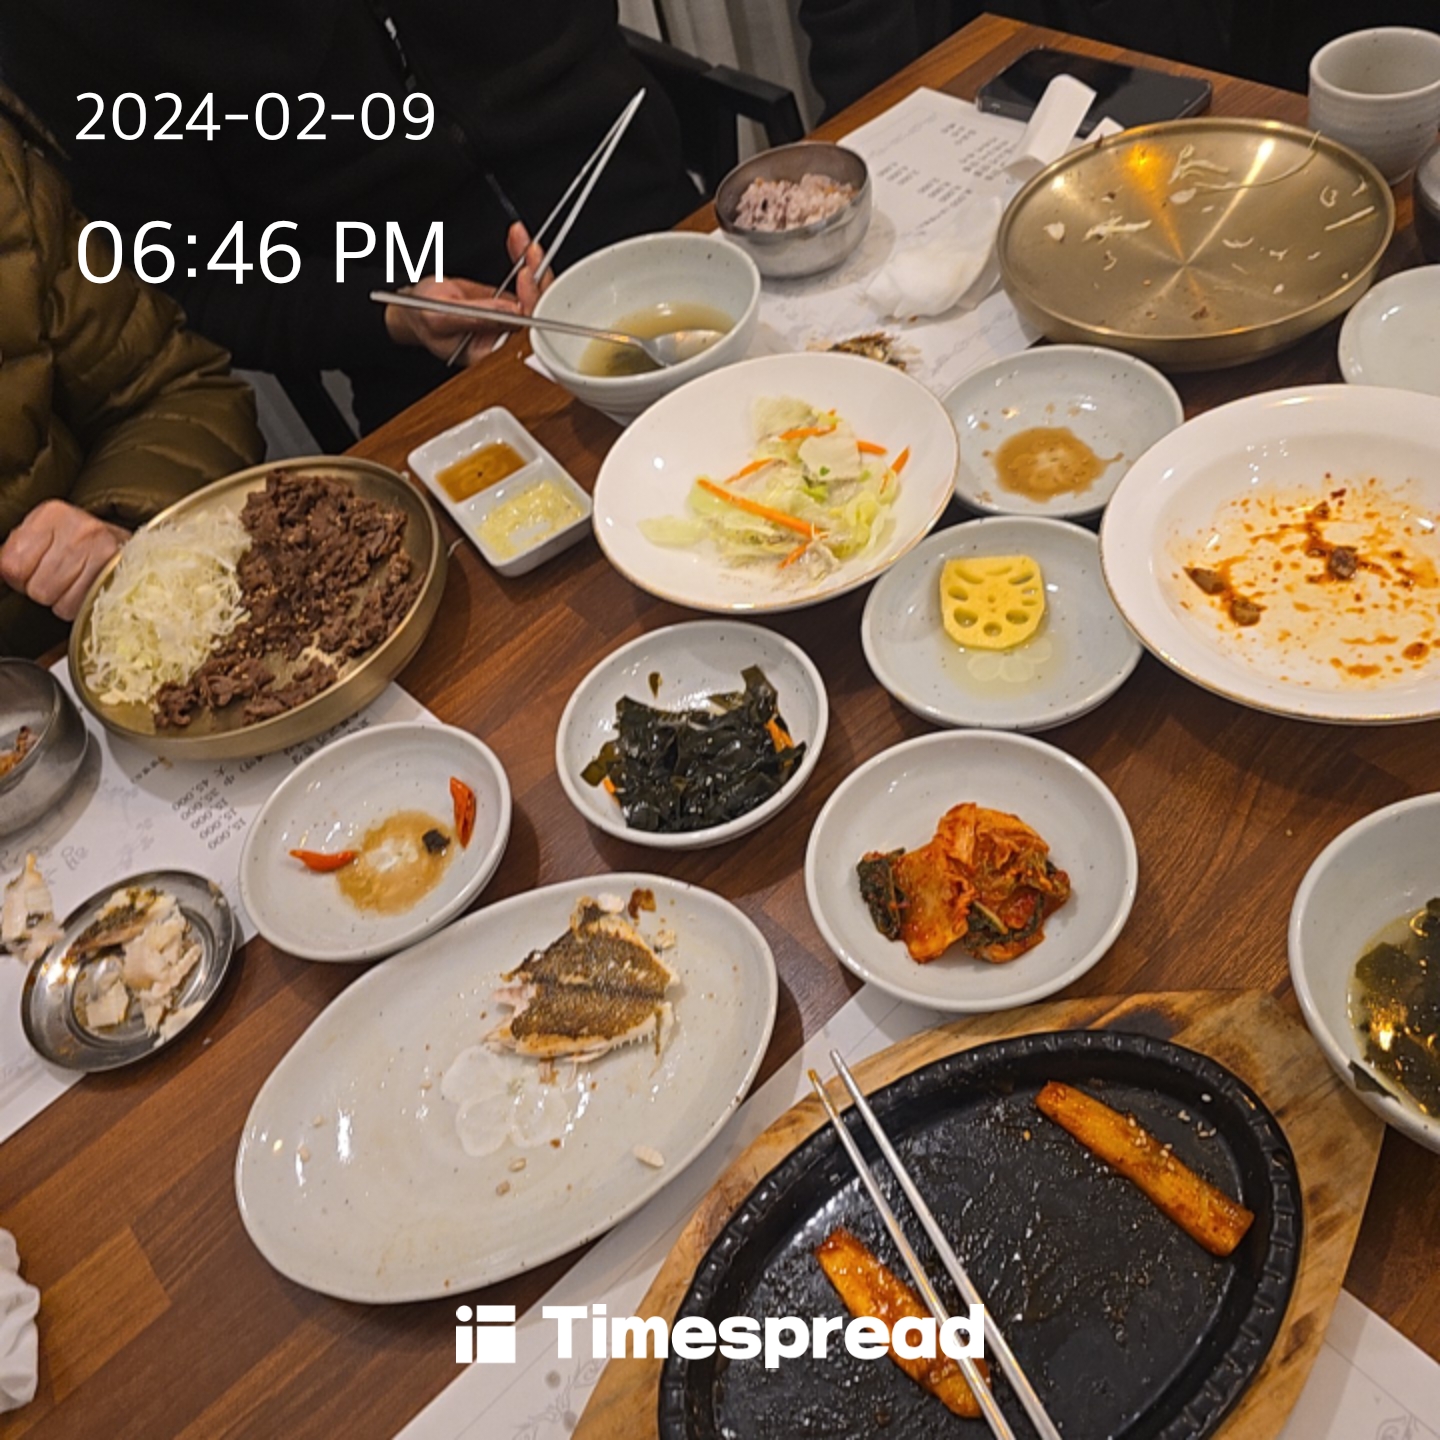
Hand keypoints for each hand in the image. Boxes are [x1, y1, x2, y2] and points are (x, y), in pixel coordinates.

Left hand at [0, 500, 127, 620]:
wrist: (131, 547)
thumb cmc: (82, 543)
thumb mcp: (45, 533)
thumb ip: (18, 550)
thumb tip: (2, 573)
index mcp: (52, 514)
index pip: (11, 564)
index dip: (17, 576)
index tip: (32, 570)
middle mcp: (79, 529)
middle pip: (36, 587)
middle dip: (41, 589)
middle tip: (56, 578)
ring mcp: (102, 552)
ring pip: (57, 601)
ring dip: (60, 600)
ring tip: (73, 584)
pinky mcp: (117, 575)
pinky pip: (78, 609)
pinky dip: (77, 607)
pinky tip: (86, 590)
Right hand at [383, 224, 550, 366]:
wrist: (415, 304)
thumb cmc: (420, 315)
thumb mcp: (440, 315)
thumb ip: (475, 317)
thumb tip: (512, 312)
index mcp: (488, 353)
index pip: (523, 335)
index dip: (530, 306)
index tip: (525, 278)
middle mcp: (504, 341)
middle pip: (537, 313)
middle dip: (537, 279)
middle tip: (530, 253)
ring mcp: (510, 322)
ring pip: (535, 295)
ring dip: (533, 264)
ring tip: (524, 242)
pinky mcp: (509, 305)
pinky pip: (525, 283)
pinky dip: (524, 260)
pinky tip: (521, 242)